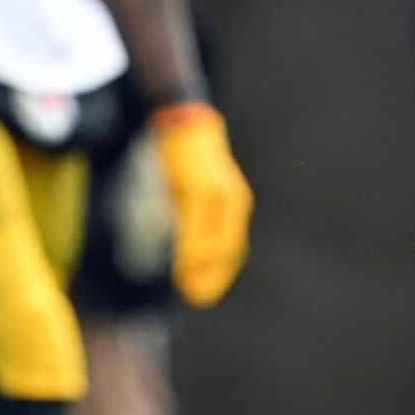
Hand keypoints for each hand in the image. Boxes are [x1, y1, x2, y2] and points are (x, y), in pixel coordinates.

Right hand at [145, 102, 251, 306]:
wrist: (183, 117)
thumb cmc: (187, 152)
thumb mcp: (196, 183)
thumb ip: (196, 210)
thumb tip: (187, 237)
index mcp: (231, 202)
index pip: (230, 246)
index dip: (219, 272)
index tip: (205, 291)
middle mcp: (230, 201)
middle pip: (227, 249)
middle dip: (213, 276)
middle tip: (197, 297)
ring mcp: (215, 194)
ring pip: (214, 241)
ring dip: (202, 267)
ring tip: (188, 287)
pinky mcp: (196, 186)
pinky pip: (197, 224)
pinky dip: (192, 246)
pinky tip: (183, 260)